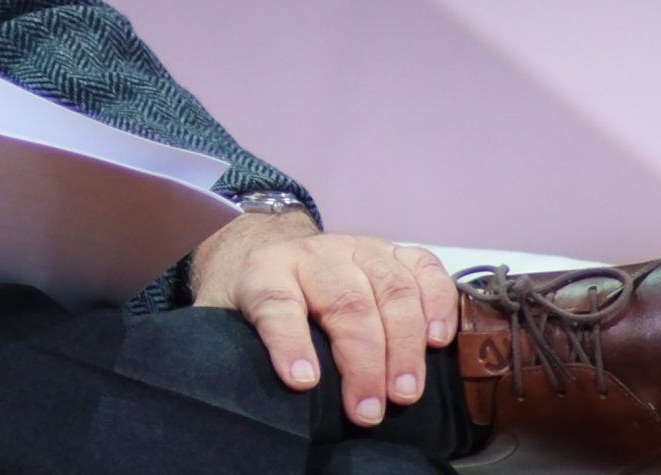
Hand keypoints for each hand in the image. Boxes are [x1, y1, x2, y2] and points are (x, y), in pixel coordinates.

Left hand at [190, 212, 459, 427]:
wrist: (276, 248)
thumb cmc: (258, 300)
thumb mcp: (226, 318)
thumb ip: (226, 345)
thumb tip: (223, 387)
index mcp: (266, 271)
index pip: (275, 302)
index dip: (289, 342)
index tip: (301, 381)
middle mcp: (315, 255)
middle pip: (344, 302)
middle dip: (361, 361)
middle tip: (367, 411)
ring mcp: (359, 249)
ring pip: (389, 288)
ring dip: (403, 345)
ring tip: (405, 393)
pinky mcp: (394, 252)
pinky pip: (424, 269)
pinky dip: (437, 303)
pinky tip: (438, 340)